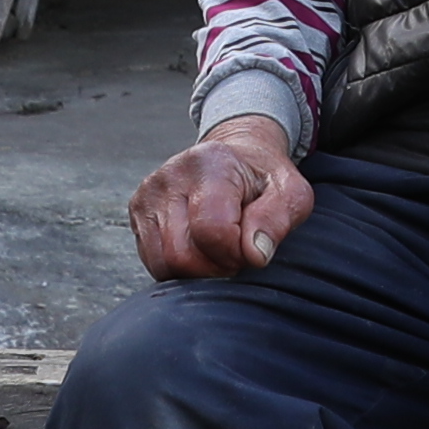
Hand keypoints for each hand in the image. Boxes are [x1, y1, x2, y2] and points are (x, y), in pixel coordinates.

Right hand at [132, 114, 316, 281]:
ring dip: (195, 272)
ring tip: (217, 251)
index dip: (235, 254)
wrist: (236, 156)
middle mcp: (171, 175)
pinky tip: (198, 249)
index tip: (250, 248)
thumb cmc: (264, 180)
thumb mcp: (291, 194)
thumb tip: (253, 254)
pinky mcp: (137, 210)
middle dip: (214, 269)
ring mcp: (148, 193)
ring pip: (162, 264)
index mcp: (211, 164)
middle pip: (181, 255)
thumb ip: (277, 221)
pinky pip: (152, 262)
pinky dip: (178, 268)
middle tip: (235, 255)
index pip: (211, 231)